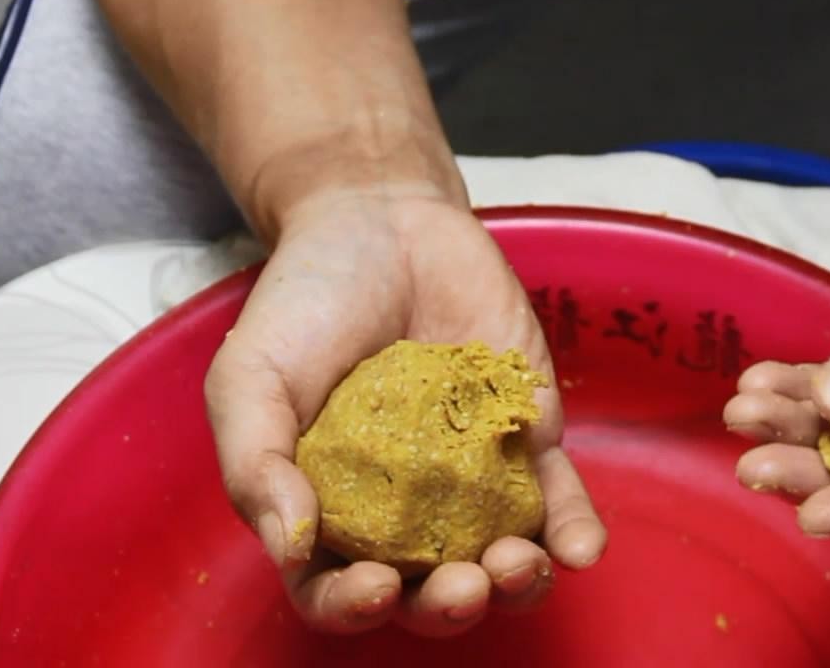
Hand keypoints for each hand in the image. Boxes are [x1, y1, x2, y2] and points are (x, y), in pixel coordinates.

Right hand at [205, 182, 606, 635]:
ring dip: (516, 584)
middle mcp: (402, 513)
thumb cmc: (303, 305)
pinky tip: (581, 550)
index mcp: (326, 513)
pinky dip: (573, 534)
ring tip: (517, 566)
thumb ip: (255, 464)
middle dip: (448, 607)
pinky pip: (557, 501)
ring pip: (499, 562)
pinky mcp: (526, 439)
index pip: (334, 589)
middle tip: (460, 586)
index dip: (352, 607)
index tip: (373, 586)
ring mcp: (470, 481)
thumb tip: (292, 547)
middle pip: (428, 592)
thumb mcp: (249, 379)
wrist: (378, 222)